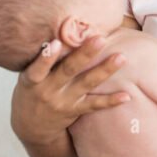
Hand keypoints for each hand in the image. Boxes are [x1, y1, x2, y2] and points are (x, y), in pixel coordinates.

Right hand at [11, 36, 130, 145]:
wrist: (31, 125)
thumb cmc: (32, 90)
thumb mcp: (29, 76)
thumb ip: (43, 59)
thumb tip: (61, 30)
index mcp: (33, 80)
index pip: (38, 68)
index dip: (46, 57)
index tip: (56, 42)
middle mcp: (48, 91)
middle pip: (68, 70)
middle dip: (85, 54)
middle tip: (101, 39)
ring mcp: (63, 102)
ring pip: (87, 84)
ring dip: (105, 70)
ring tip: (121, 58)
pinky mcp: (75, 111)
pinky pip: (95, 105)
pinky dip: (111, 101)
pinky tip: (126, 96)